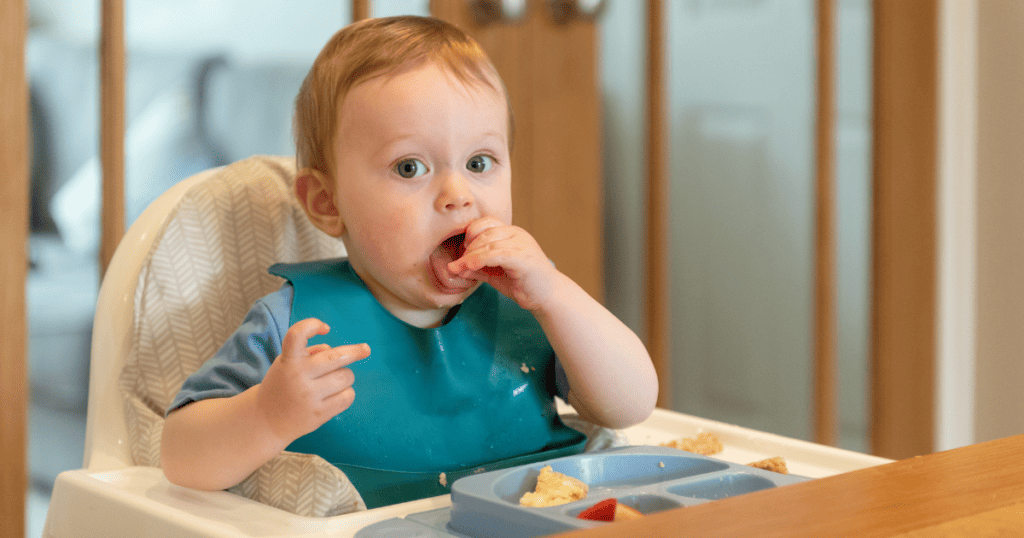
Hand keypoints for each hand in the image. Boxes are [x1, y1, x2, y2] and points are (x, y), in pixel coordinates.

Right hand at [255, 318, 369, 442]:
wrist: (266, 420)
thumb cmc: (283, 384)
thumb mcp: (287, 363)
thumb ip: (309, 352)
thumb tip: (332, 349)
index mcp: (288, 360)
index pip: (297, 334)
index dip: (312, 325)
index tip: (325, 327)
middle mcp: (298, 376)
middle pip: (336, 357)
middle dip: (355, 351)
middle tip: (366, 349)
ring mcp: (309, 396)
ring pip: (346, 376)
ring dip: (345, 376)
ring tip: (333, 381)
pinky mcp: (319, 413)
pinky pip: (348, 397)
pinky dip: (347, 393)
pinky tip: (336, 395)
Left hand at [448, 217, 560, 311]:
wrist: (548, 296)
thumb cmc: (524, 283)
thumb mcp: (495, 274)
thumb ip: (477, 268)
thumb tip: (456, 267)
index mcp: (512, 233)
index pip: (486, 223)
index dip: (470, 233)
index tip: (462, 251)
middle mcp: (517, 234)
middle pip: (485, 232)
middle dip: (467, 248)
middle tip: (457, 263)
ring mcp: (522, 244)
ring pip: (489, 242)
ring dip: (470, 256)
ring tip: (458, 268)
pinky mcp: (524, 258)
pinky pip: (497, 254)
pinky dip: (480, 259)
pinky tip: (469, 267)